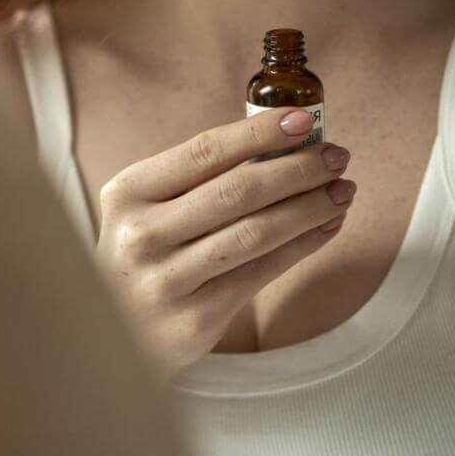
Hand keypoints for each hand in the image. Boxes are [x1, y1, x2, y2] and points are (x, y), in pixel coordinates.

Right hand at [93, 110, 355, 376]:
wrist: (112, 335)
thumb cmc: (144, 255)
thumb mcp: (147, 208)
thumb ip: (198, 178)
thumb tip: (282, 142)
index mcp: (128, 192)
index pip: (204, 151)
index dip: (259, 132)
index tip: (304, 120)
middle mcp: (142, 234)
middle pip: (237, 191)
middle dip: (297, 169)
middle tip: (336, 156)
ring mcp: (167, 280)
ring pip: (256, 233)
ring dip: (309, 207)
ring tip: (342, 190)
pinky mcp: (195, 319)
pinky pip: (262, 272)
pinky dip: (302, 246)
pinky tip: (325, 227)